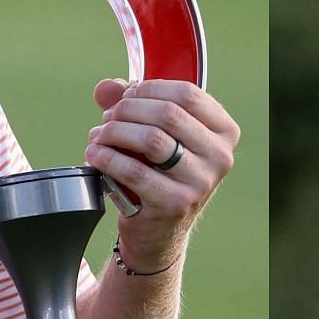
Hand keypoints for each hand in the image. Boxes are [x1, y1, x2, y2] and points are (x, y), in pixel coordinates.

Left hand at [83, 78, 238, 270]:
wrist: (160, 230)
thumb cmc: (160, 174)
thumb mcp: (155, 134)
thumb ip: (131, 104)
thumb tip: (106, 88)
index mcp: (224, 133)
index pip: (187, 93)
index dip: (149, 89)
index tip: (126, 96)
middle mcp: (220, 157)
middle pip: (167, 113)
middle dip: (127, 110)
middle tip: (107, 119)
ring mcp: (201, 182)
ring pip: (151, 139)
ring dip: (115, 132)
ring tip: (98, 136)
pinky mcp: (176, 203)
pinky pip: (135, 171)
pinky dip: (108, 158)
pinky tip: (94, 155)